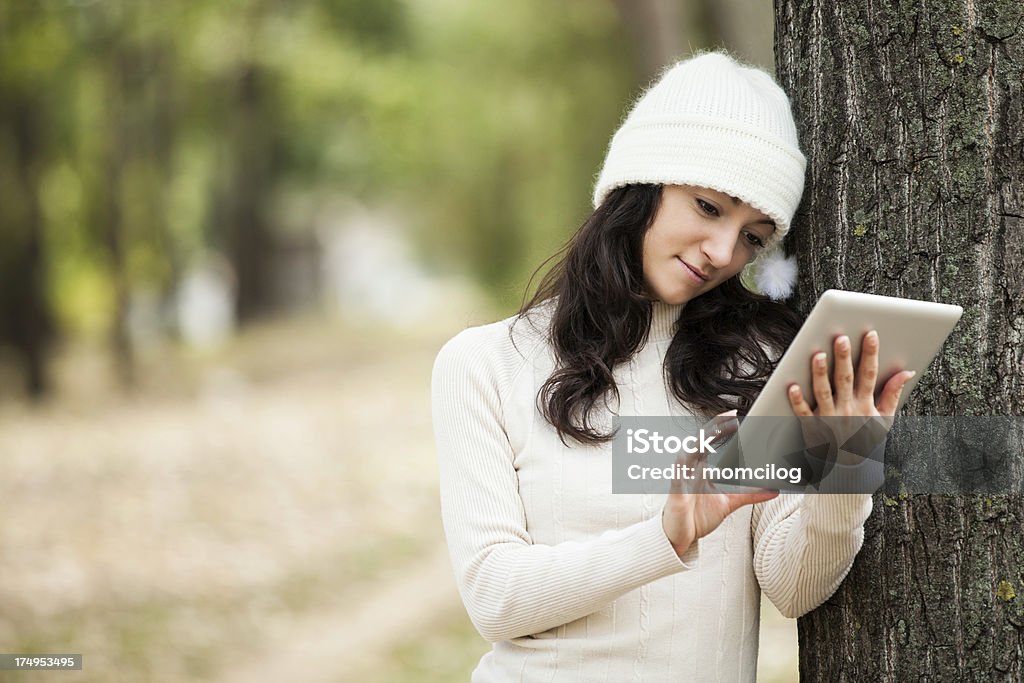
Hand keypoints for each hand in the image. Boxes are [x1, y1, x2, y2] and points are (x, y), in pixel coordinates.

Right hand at [661, 410, 777, 557]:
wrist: (680, 537)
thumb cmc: (698, 517)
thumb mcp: (729, 503)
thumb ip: (749, 494)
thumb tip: (774, 490)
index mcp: (702, 467)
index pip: (710, 441)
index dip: (720, 428)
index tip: (736, 417)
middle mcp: (691, 468)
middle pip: (700, 440)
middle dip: (714, 427)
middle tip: (731, 416)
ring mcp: (682, 478)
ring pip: (688, 452)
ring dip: (700, 441)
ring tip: (714, 431)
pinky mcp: (676, 491)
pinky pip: (677, 473)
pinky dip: (683, 463)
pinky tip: (688, 454)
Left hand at [786, 330, 914, 462]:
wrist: (850, 470)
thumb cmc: (866, 441)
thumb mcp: (885, 419)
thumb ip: (893, 394)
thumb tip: (907, 372)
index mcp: (865, 404)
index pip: (870, 375)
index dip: (871, 354)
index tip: (871, 335)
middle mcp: (847, 409)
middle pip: (845, 379)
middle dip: (844, 358)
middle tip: (841, 338)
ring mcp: (829, 418)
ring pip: (823, 392)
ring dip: (820, 374)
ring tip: (817, 355)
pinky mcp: (812, 427)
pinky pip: (803, 412)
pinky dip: (797, 400)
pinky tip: (792, 386)